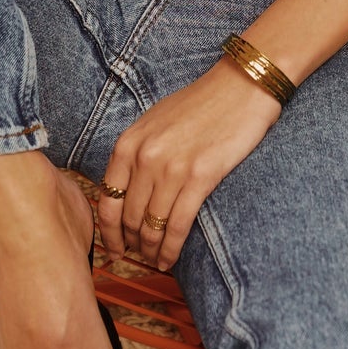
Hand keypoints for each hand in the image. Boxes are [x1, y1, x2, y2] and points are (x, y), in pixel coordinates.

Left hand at [95, 60, 282, 271]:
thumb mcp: (155, 122)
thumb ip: (137, 152)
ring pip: (151, 225)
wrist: (240, 87)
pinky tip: (169, 259)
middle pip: (128, 217)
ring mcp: (171, 169)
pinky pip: (178, 225)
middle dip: (130, 243)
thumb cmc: (200, 103)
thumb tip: (128, 188)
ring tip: (154, 261)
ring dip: (150, 249)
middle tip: (135, 258)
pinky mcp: (199, 178)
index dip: (108, 231)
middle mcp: (144, 158)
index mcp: (129, 143)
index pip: (107, 199)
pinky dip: (171, 248)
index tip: (113, 247)